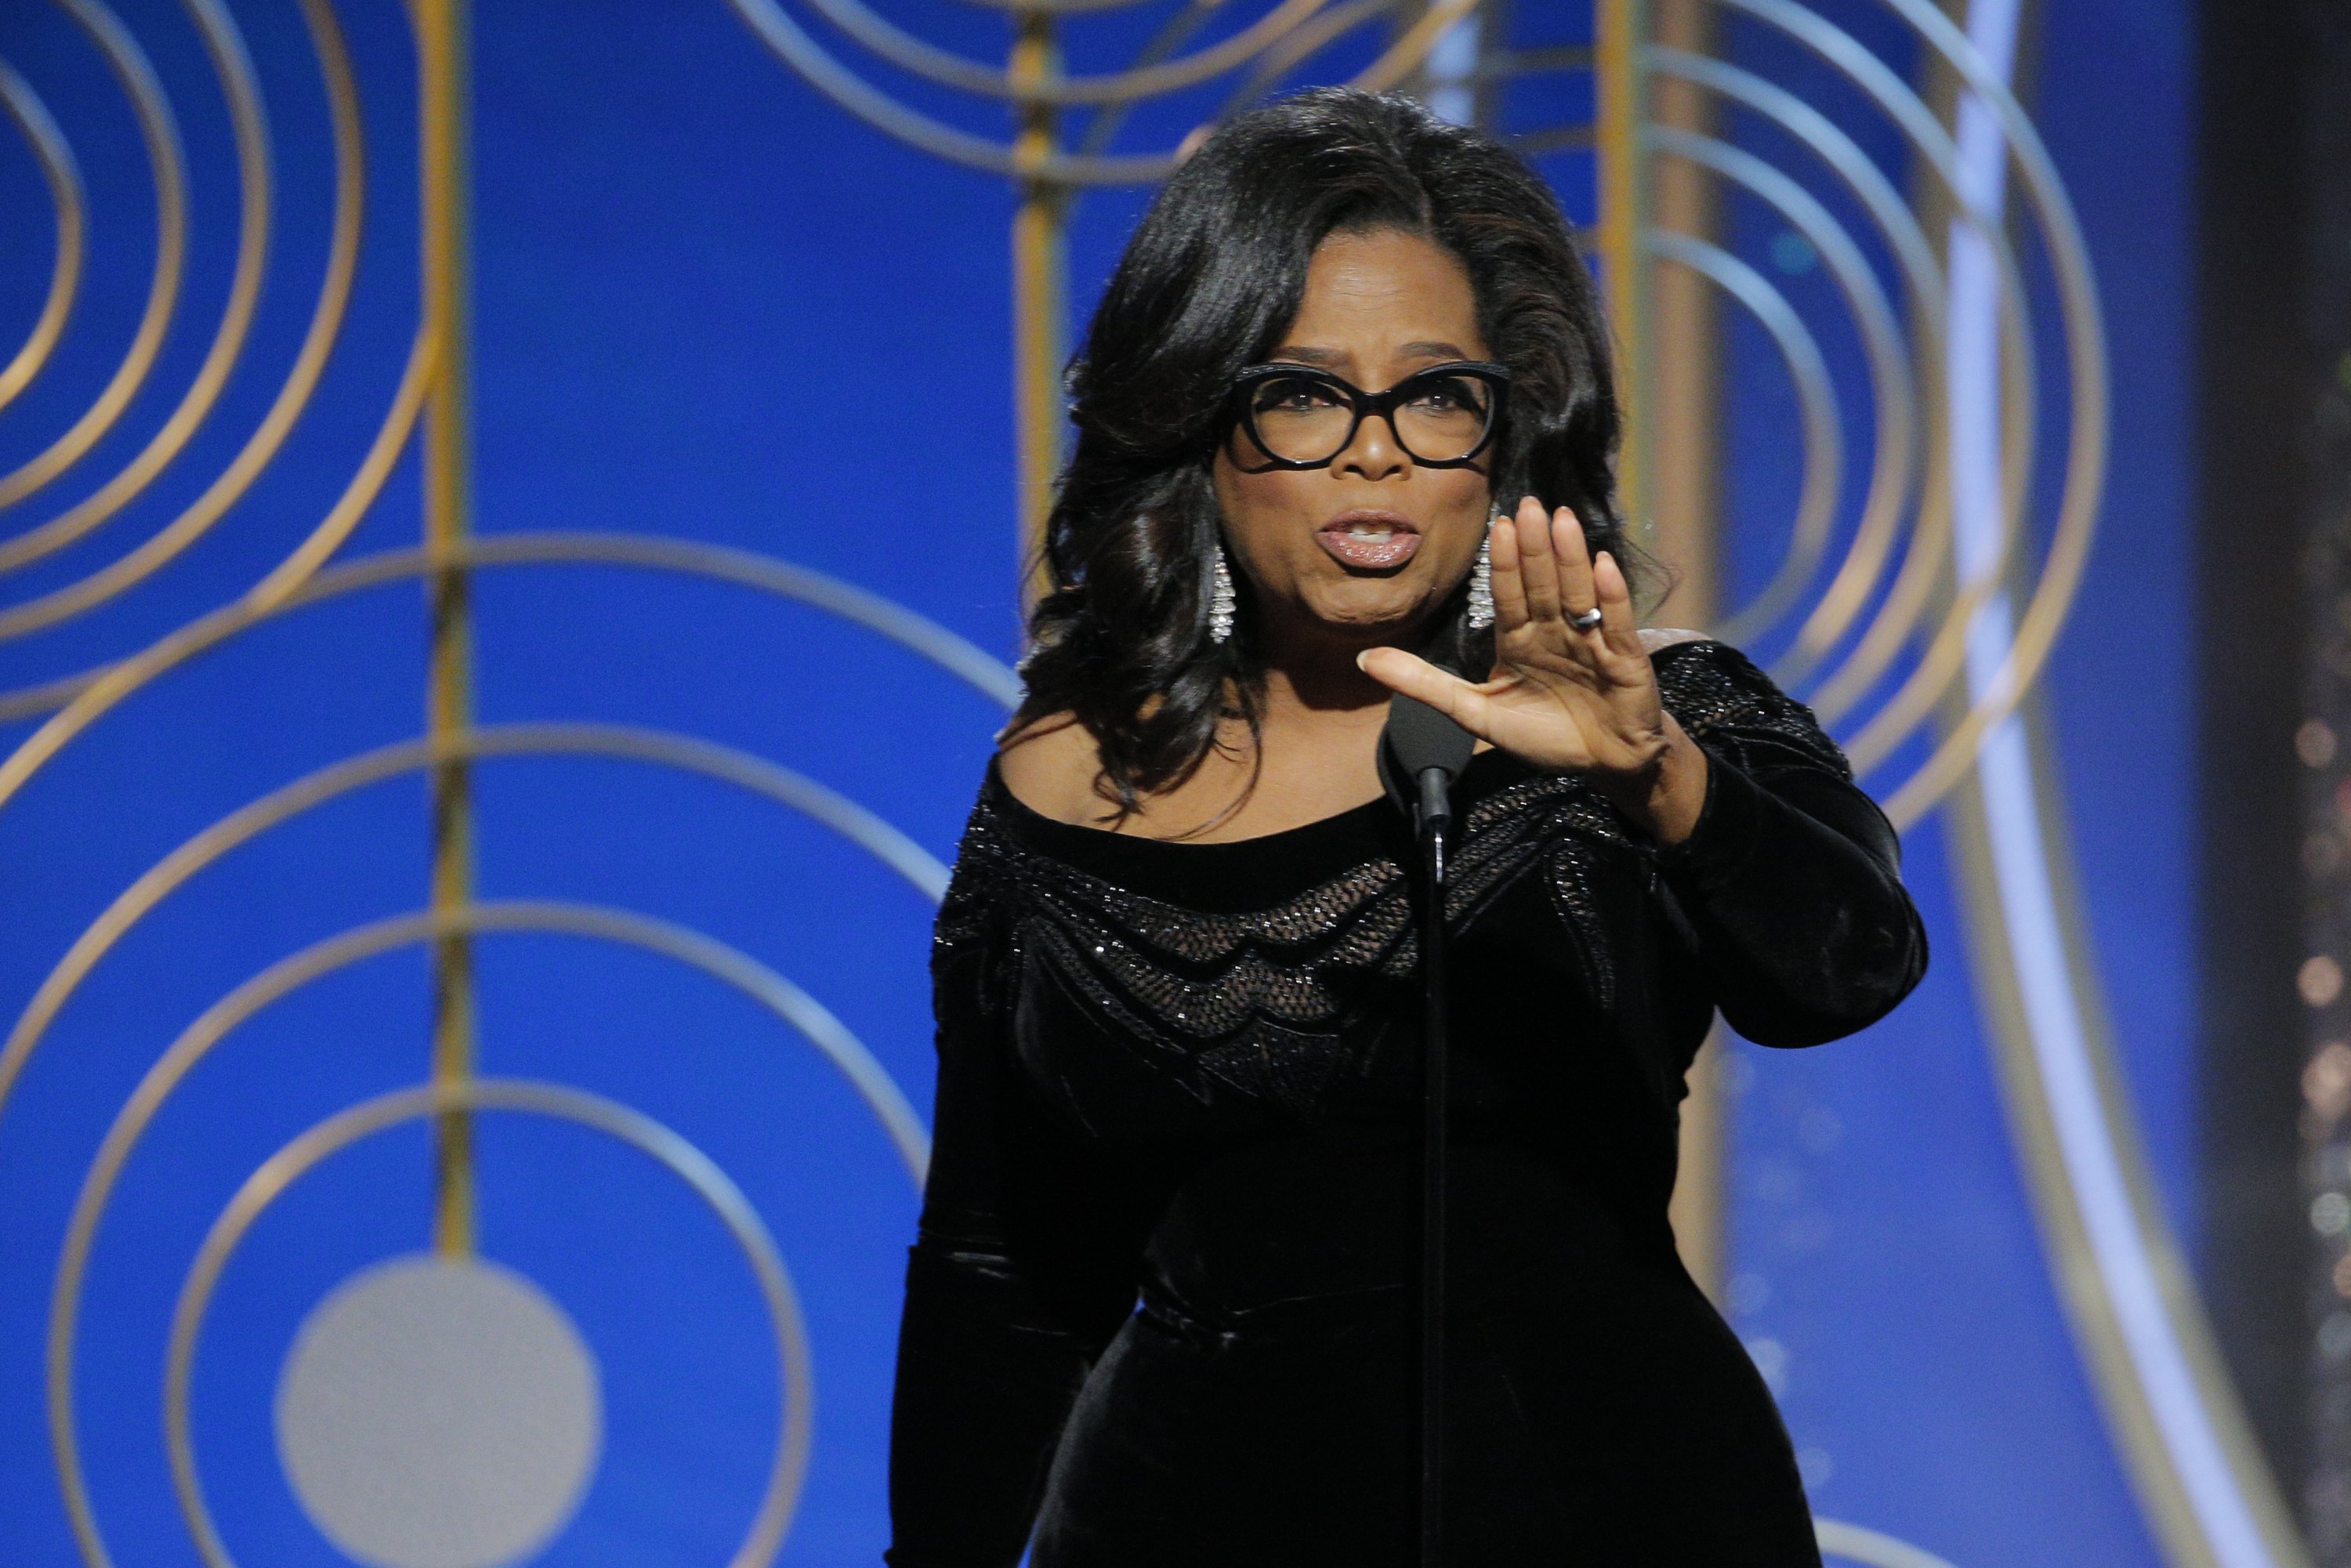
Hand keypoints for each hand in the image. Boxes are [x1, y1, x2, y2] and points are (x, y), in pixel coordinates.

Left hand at [1357, 496, 1708, 842]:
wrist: (1603, 765)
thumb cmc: (1543, 735)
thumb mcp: (1474, 712)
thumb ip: (1423, 684)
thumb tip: (1364, 660)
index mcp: (1520, 640)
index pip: (1509, 595)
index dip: (1505, 563)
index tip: (1498, 525)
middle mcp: (1555, 631)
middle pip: (1542, 585)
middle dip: (1536, 547)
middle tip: (1529, 505)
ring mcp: (1591, 642)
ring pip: (1577, 593)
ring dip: (1571, 558)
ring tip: (1563, 520)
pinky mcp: (1625, 659)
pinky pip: (1615, 623)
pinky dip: (1611, 596)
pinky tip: (1603, 565)